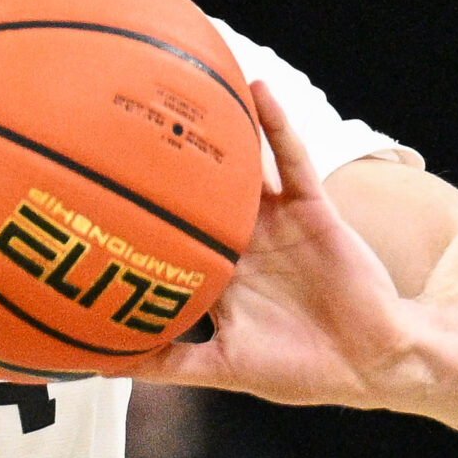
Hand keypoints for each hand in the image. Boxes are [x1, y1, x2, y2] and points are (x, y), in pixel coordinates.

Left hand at [135, 80, 424, 407]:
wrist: (371, 361)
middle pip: (197, 194)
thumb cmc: (301, 369)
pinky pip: (293, 160)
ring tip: (184, 87)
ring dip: (220, 130)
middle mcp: (243, 241)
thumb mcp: (225, 368)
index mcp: (219, 275)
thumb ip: (169, 365)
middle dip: (164, 165)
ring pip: (242, 169)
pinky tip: (258, 90)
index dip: (134, 219)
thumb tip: (103, 367)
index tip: (86, 196)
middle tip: (117, 122)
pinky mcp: (310, 207)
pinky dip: (277, 125)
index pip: (169, 240)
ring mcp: (275, 221)